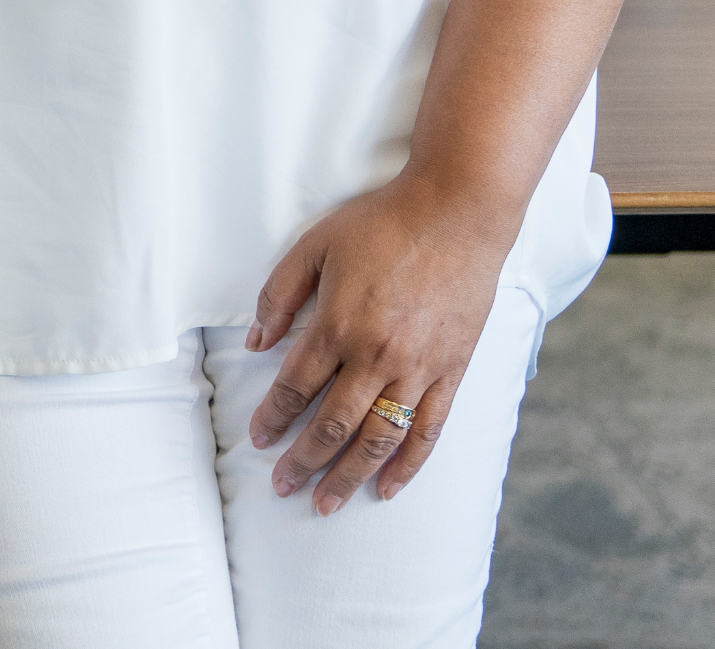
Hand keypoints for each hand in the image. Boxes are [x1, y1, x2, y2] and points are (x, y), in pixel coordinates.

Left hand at [245, 172, 517, 511]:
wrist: (458, 212)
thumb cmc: (383, 222)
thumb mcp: (316, 244)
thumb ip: (280, 293)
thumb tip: (256, 341)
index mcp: (338, 324)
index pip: (296, 386)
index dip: (274, 418)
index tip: (259, 441)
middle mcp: (377, 354)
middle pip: (333, 424)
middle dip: (304, 460)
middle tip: (283, 487)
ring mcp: (419, 367)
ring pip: (379, 437)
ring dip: (349, 474)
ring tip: (326, 503)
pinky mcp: (452, 370)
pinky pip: (428, 429)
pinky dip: (408, 464)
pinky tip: (388, 487)